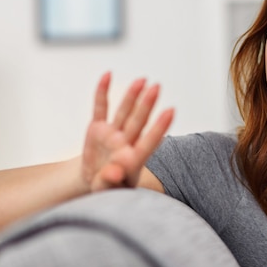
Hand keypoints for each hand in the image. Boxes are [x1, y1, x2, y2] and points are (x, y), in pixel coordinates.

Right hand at [81, 72, 173, 191]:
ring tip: (142, 80)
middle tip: (157, 87)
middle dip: (147, 105)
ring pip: (124, 112)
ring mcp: (112, 135)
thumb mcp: (107, 191)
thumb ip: (111, 182)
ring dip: (132, 96)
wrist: (96, 183)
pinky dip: (103, 92)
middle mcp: (126, 144)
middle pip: (138, 122)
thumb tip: (115, 172)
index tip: (171, 111)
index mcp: (133, 160)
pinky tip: (108, 75)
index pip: (148, 142)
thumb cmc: (107, 190)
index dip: (159, 127)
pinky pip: (101, 108)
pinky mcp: (98, 129)